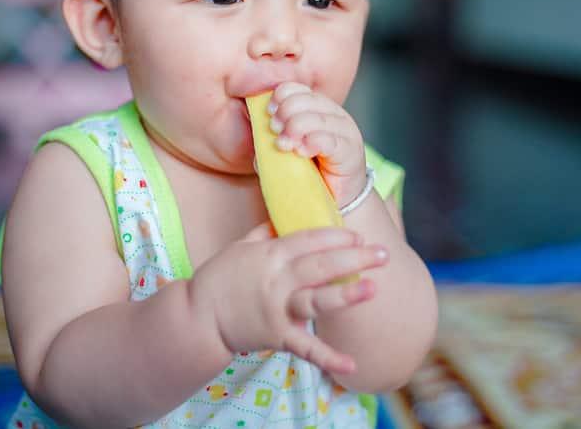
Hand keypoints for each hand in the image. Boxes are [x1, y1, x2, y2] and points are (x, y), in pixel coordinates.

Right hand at [189, 222, 388, 374]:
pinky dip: (328, 358)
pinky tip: (351, 364)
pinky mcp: (277, 337)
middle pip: (320, 265)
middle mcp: (277, 280)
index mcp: (270, 254)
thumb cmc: (218, 279)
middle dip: (354, 258)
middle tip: (383, 254)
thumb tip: (283, 216)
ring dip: (346, 295)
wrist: (197, 318)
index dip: (336, 237)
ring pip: (316, 300)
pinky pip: (306, 348)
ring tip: (373, 288)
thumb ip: (265, 232)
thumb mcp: (240, 247)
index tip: (359, 237)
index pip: (309, 240)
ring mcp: (277, 309)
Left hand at [268, 82, 367, 205]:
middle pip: (303, 100)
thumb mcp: (286, 152)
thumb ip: (271, 141)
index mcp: (316, 107)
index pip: (296, 89)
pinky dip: (311, 143)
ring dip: (294, 129)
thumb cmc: (309, 172)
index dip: (279, 98)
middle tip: (276, 132)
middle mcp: (333, 113)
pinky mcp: (350, 150)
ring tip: (285, 145)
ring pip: (315, 118)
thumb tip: (257, 137)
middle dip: (284, 114)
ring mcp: (345, 130)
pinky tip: (301, 152)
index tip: (269, 114)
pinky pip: (328, 140)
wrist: (335, 198)